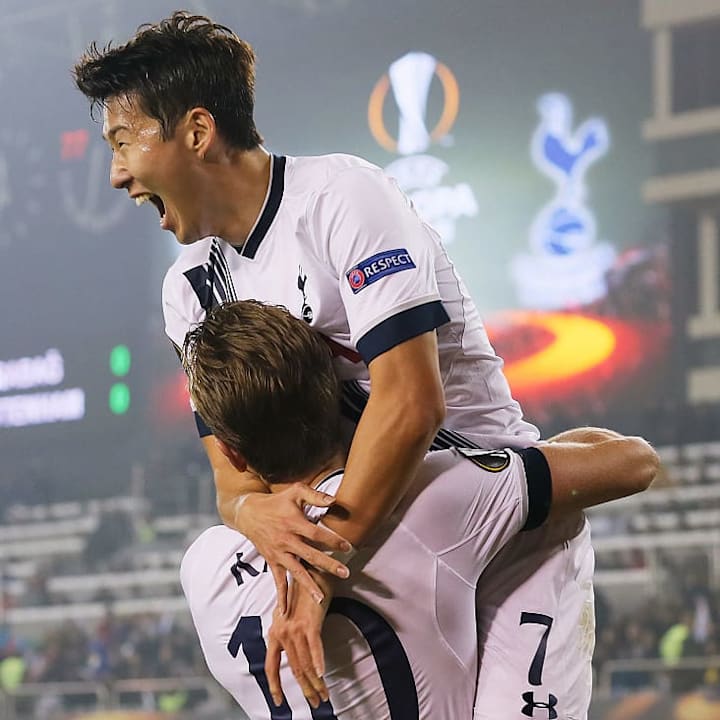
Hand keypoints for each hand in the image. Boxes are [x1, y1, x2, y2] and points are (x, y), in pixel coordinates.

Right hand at [234, 485, 351, 612]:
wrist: (249, 513)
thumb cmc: (276, 501)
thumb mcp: (295, 491)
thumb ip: (315, 495)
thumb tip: (334, 500)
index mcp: (294, 523)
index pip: (317, 533)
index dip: (333, 540)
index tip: (348, 547)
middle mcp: (287, 540)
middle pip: (310, 555)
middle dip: (328, 565)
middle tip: (345, 573)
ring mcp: (279, 553)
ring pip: (296, 572)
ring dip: (308, 585)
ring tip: (320, 598)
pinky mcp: (272, 562)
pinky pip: (277, 581)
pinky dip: (281, 597)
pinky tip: (285, 612)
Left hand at [265, 571, 333, 708]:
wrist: (312, 570)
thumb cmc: (304, 590)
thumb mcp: (290, 612)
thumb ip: (288, 630)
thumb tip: (291, 647)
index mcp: (275, 631)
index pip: (271, 665)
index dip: (275, 686)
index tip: (279, 702)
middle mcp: (282, 632)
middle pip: (293, 669)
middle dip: (305, 689)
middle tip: (316, 703)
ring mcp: (295, 628)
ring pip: (304, 663)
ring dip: (315, 682)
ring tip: (323, 695)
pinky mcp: (310, 623)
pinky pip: (315, 648)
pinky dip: (318, 663)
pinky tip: (322, 675)